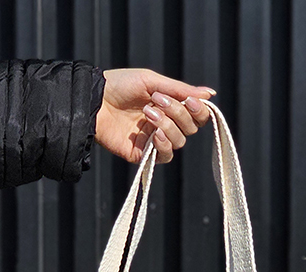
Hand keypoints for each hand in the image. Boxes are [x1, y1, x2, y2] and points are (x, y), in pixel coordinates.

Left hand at [96, 68, 213, 164]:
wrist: (94, 100)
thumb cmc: (120, 85)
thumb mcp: (152, 81)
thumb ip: (181, 90)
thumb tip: (211, 94)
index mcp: (170, 106)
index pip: (196, 115)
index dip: (199, 110)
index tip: (191, 101)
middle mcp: (165, 124)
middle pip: (190, 128)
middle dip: (178, 113)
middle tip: (158, 101)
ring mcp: (154, 140)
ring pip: (179, 141)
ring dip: (167, 125)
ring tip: (147, 113)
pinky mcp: (143, 154)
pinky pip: (165, 156)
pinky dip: (164, 145)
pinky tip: (154, 134)